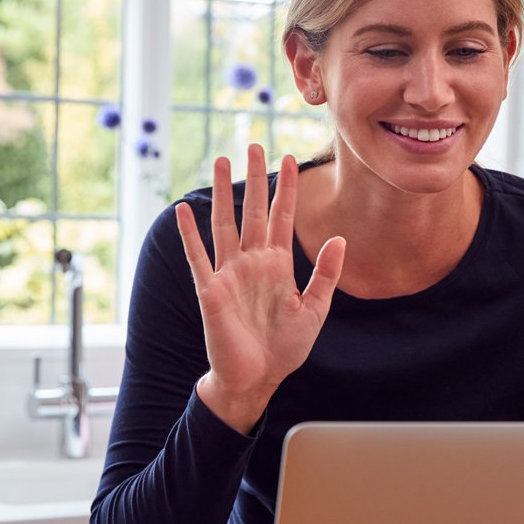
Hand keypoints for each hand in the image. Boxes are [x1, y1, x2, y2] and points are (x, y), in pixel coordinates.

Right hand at [175, 144, 345, 432]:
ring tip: (221, 159)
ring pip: (225, 224)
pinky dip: (190, 234)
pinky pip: (198, 258)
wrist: (257, 379)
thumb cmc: (284, 348)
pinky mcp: (211, 291)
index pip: (281, 218)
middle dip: (255, 178)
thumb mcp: (315, 310)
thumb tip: (340, 238)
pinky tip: (184, 210)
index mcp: (277, 266)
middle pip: (253, 211)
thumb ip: (326, 274)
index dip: (285, 189)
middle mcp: (252, 263)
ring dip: (224, 192)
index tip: (290, 159)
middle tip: (255, 144)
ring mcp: (230, 274)